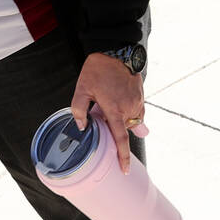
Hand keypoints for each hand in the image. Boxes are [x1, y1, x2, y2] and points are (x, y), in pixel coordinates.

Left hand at [71, 53, 144, 174]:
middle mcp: (128, 108)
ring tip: (110, 102)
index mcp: (114, 109)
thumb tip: (82, 127)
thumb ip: (79, 110)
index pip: (121, 139)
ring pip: (130, 120)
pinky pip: (136, 111)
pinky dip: (129, 112)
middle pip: (123, 129)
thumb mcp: (82, 88)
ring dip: (121, 119)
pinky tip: (120, 102)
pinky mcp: (140, 94)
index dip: (123, 156)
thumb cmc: (99, 69)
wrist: (117, 49)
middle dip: (114, 126)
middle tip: (102, 110)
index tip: (124, 169)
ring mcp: (136, 101)